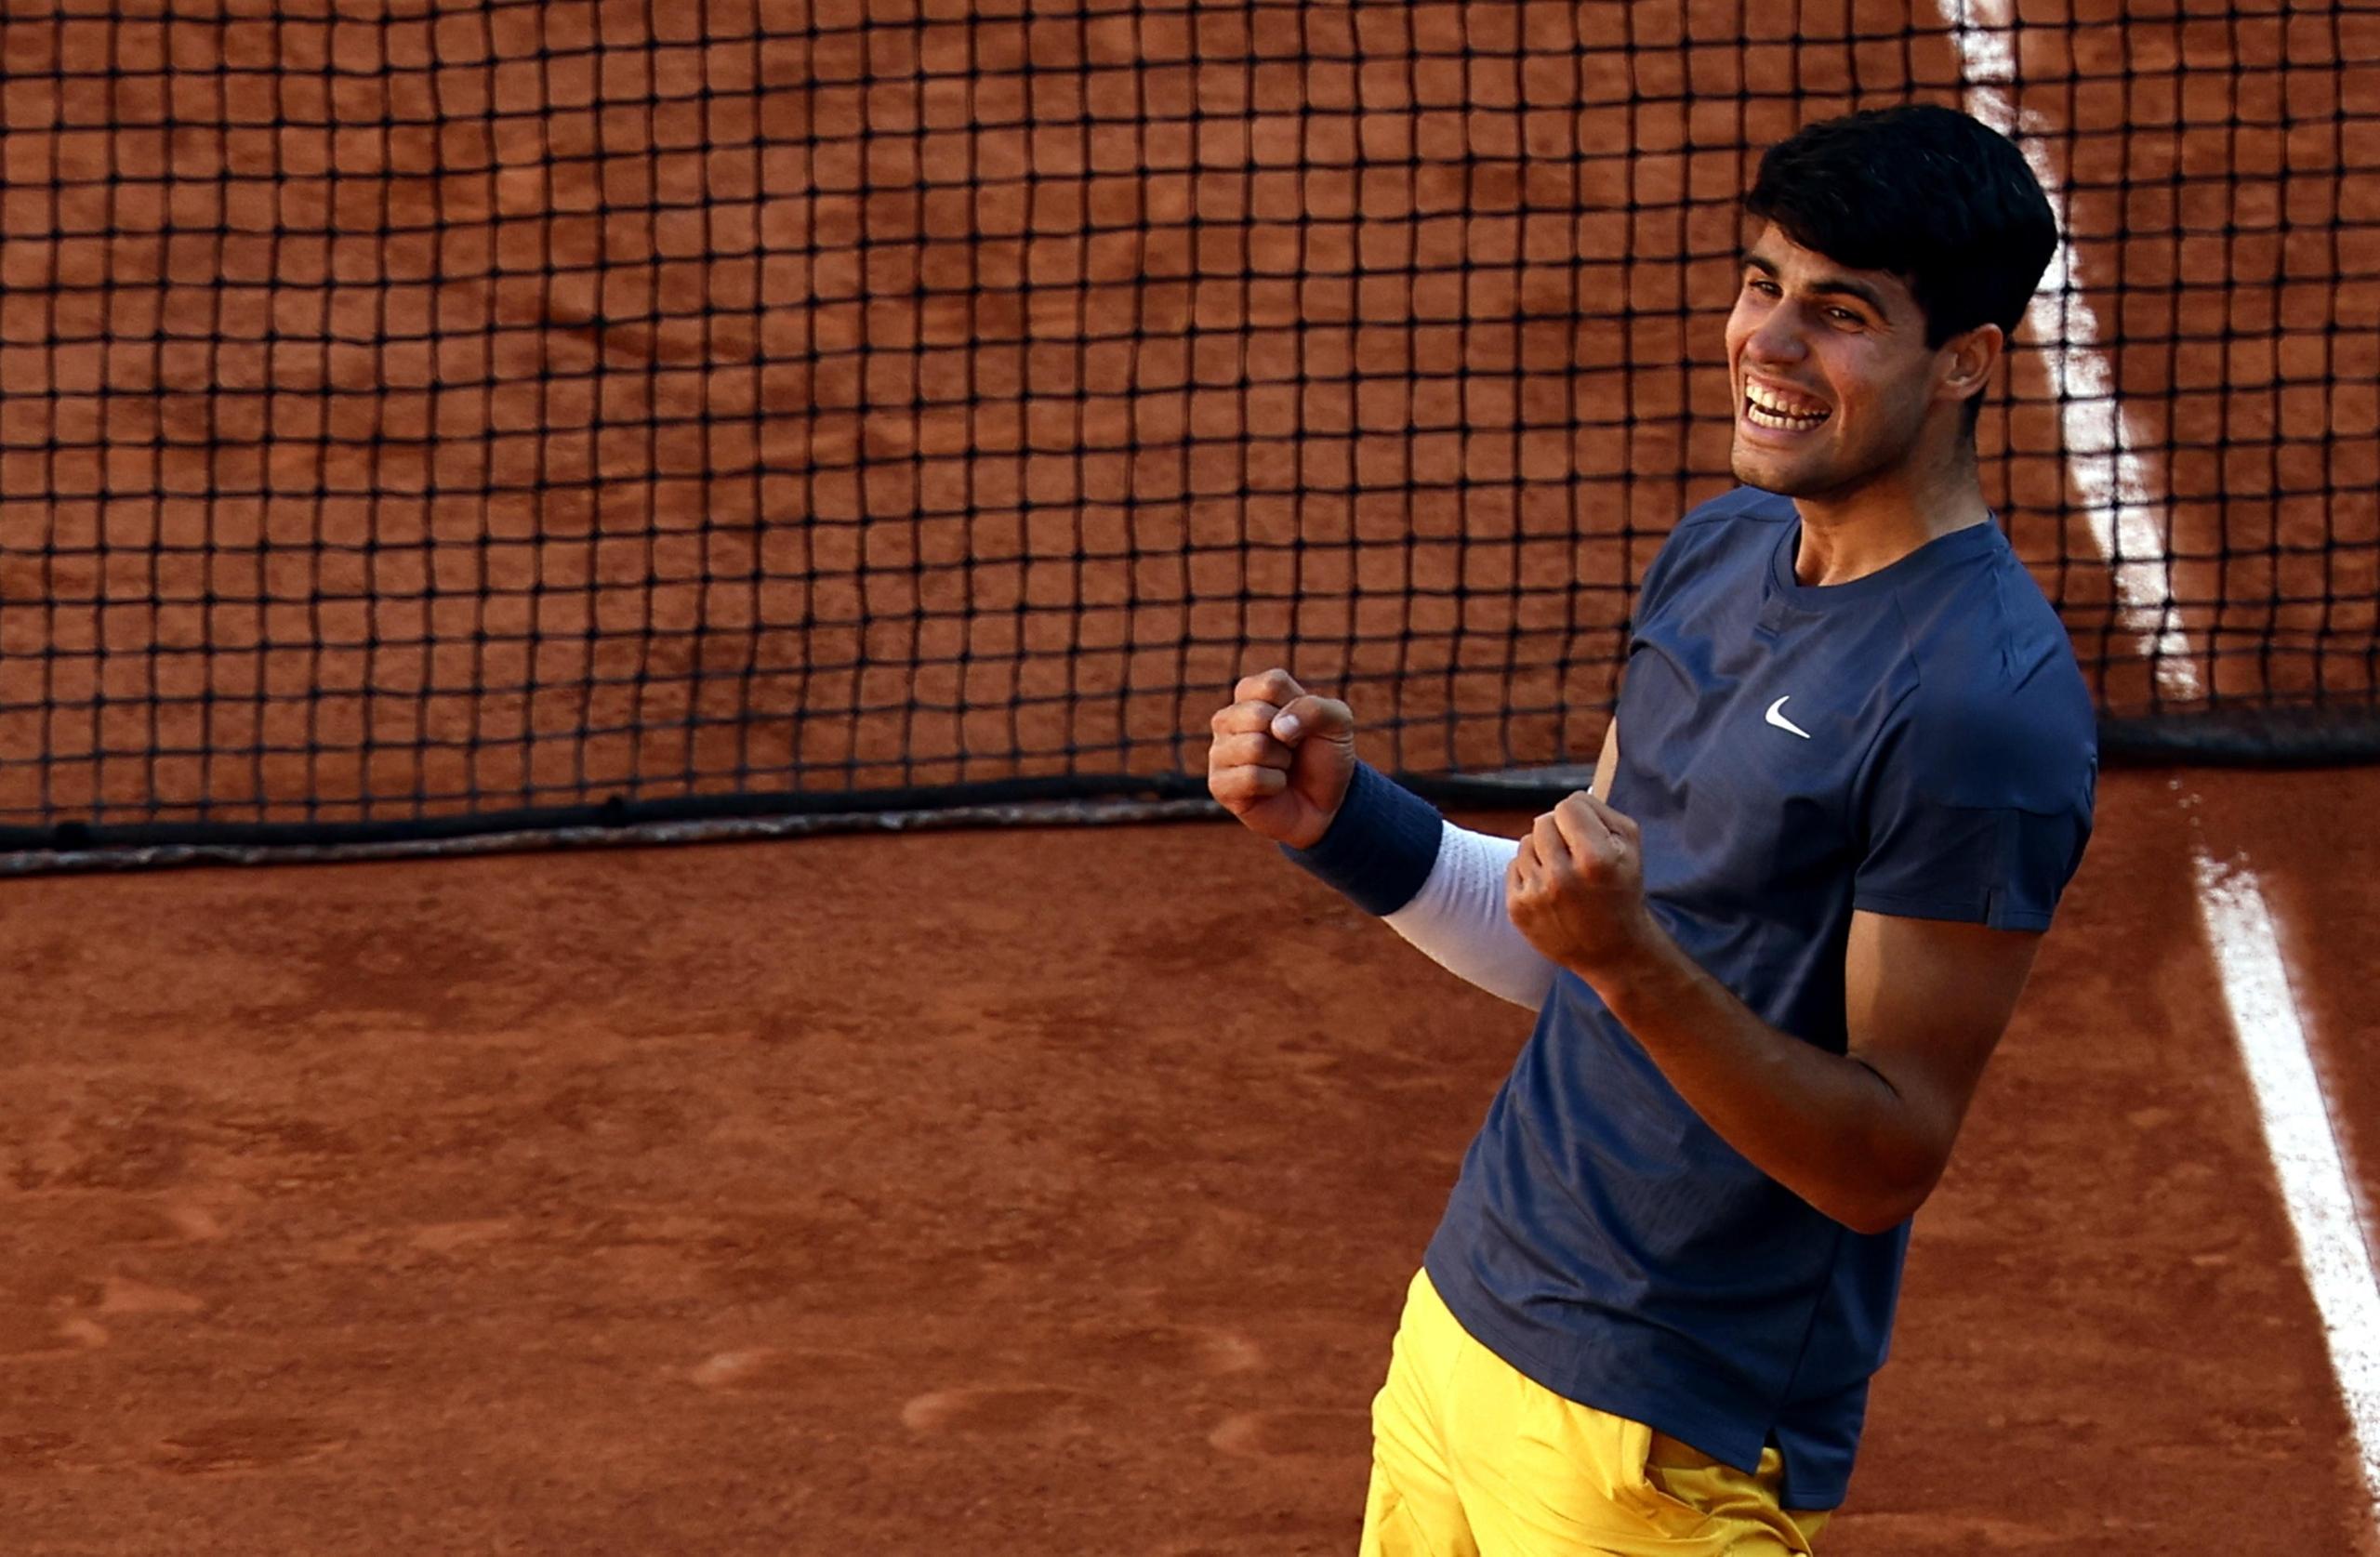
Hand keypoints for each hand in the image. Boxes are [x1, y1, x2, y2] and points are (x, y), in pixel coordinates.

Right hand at [1206, 668, 1357, 848]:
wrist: (1325, 803)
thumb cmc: (1324, 756)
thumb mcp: (1337, 723)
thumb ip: (1315, 709)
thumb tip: (1276, 727)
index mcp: (1251, 693)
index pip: (1271, 684)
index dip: (1298, 707)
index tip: (1302, 723)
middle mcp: (1228, 718)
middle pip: (1257, 715)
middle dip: (1289, 738)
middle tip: (1291, 750)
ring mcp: (1219, 751)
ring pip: (1254, 746)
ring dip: (1282, 762)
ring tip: (1281, 767)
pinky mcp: (1218, 784)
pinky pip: (1250, 777)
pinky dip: (1274, 784)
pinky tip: (1273, 787)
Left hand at [1506, 791, 1660, 983]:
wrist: (1611, 951)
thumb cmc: (1622, 890)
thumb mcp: (1630, 847)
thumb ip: (1601, 812)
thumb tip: (1569, 800)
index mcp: (1595, 859)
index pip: (1568, 806)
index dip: (1579, 814)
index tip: (1587, 832)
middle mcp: (1562, 877)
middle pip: (1543, 821)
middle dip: (1559, 832)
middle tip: (1575, 854)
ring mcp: (1536, 894)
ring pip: (1526, 842)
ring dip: (1543, 852)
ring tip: (1564, 874)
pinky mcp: (1517, 909)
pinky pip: (1513, 866)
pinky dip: (1530, 873)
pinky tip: (1550, 890)